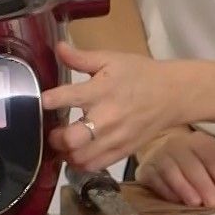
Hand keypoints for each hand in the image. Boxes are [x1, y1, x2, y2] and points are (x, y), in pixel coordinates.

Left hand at [40, 42, 188, 172]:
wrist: (172, 95)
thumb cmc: (139, 74)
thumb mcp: (111, 59)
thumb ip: (81, 57)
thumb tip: (58, 48)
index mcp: (102, 90)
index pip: (68, 97)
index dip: (49, 100)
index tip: (42, 101)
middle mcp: (107, 117)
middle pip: (72, 139)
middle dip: (55, 136)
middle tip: (54, 130)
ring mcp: (115, 138)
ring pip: (80, 158)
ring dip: (66, 152)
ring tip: (64, 143)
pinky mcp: (122, 152)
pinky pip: (94, 166)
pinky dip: (80, 163)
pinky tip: (78, 153)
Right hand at [135, 128, 214, 207]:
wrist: (160, 150)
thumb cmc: (197, 160)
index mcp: (201, 141)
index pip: (214, 157)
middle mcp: (179, 145)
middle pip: (192, 164)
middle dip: (205, 185)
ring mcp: (160, 156)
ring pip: (172, 171)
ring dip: (185, 188)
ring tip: (196, 203)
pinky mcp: (145, 170)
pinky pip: (155, 180)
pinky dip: (167, 191)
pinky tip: (177, 201)